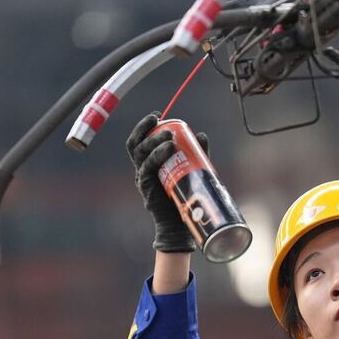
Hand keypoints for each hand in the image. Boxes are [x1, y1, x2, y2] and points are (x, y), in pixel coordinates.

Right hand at [125, 113, 209, 252]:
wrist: (180, 224)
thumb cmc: (186, 197)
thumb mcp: (192, 170)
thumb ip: (196, 154)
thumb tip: (201, 135)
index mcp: (149, 163)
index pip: (140, 140)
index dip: (144, 125)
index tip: (157, 114)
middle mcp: (142, 169)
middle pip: (136, 144)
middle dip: (146, 129)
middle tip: (162, 123)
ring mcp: (143, 178)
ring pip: (140, 153)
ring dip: (154, 141)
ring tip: (169, 135)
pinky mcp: (147, 188)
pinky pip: (147, 168)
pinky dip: (157, 156)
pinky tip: (168, 149)